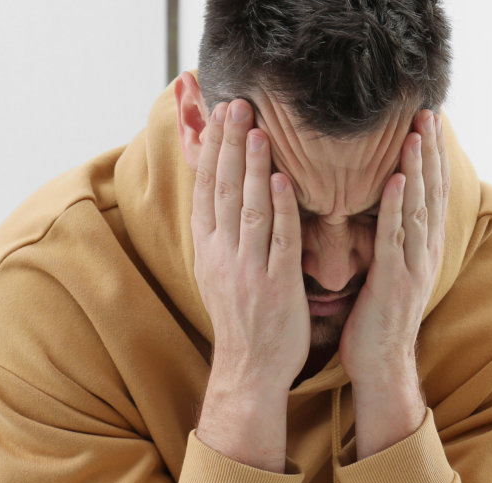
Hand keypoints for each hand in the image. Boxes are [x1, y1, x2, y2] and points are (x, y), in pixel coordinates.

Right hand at [190, 99, 307, 471]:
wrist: (249, 368)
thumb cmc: (241, 317)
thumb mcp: (218, 269)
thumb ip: (221, 230)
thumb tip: (220, 191)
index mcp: (207, 249)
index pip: (206, 189)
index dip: (212, 151)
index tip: (218, 116)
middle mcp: (222, 254)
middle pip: (224, 191)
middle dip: (230, 146)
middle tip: (237, 106)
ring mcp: (248, 269)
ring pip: (250, 209)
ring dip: (254, 169)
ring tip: (258, 131)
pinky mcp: (277, 285)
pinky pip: (279, 241)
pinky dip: (282, 210)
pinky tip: (285, 181)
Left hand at [341, 110, 447, 457]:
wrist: (380, 365)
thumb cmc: (376, 318)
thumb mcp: (388, 271)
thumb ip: (389, 238)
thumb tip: (383, 207)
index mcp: (423, 249)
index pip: (431, 194)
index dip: (433, 158)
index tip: (429, 123)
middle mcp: (425, 252)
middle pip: (431, 193)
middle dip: (430, 152)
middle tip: (429, 113)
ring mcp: (412, 266)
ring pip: (417, 208)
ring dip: (417, 169)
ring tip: (416, 133)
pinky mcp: (393, 281)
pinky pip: (394, 237)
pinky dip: (395, 206)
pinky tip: (393, 179)